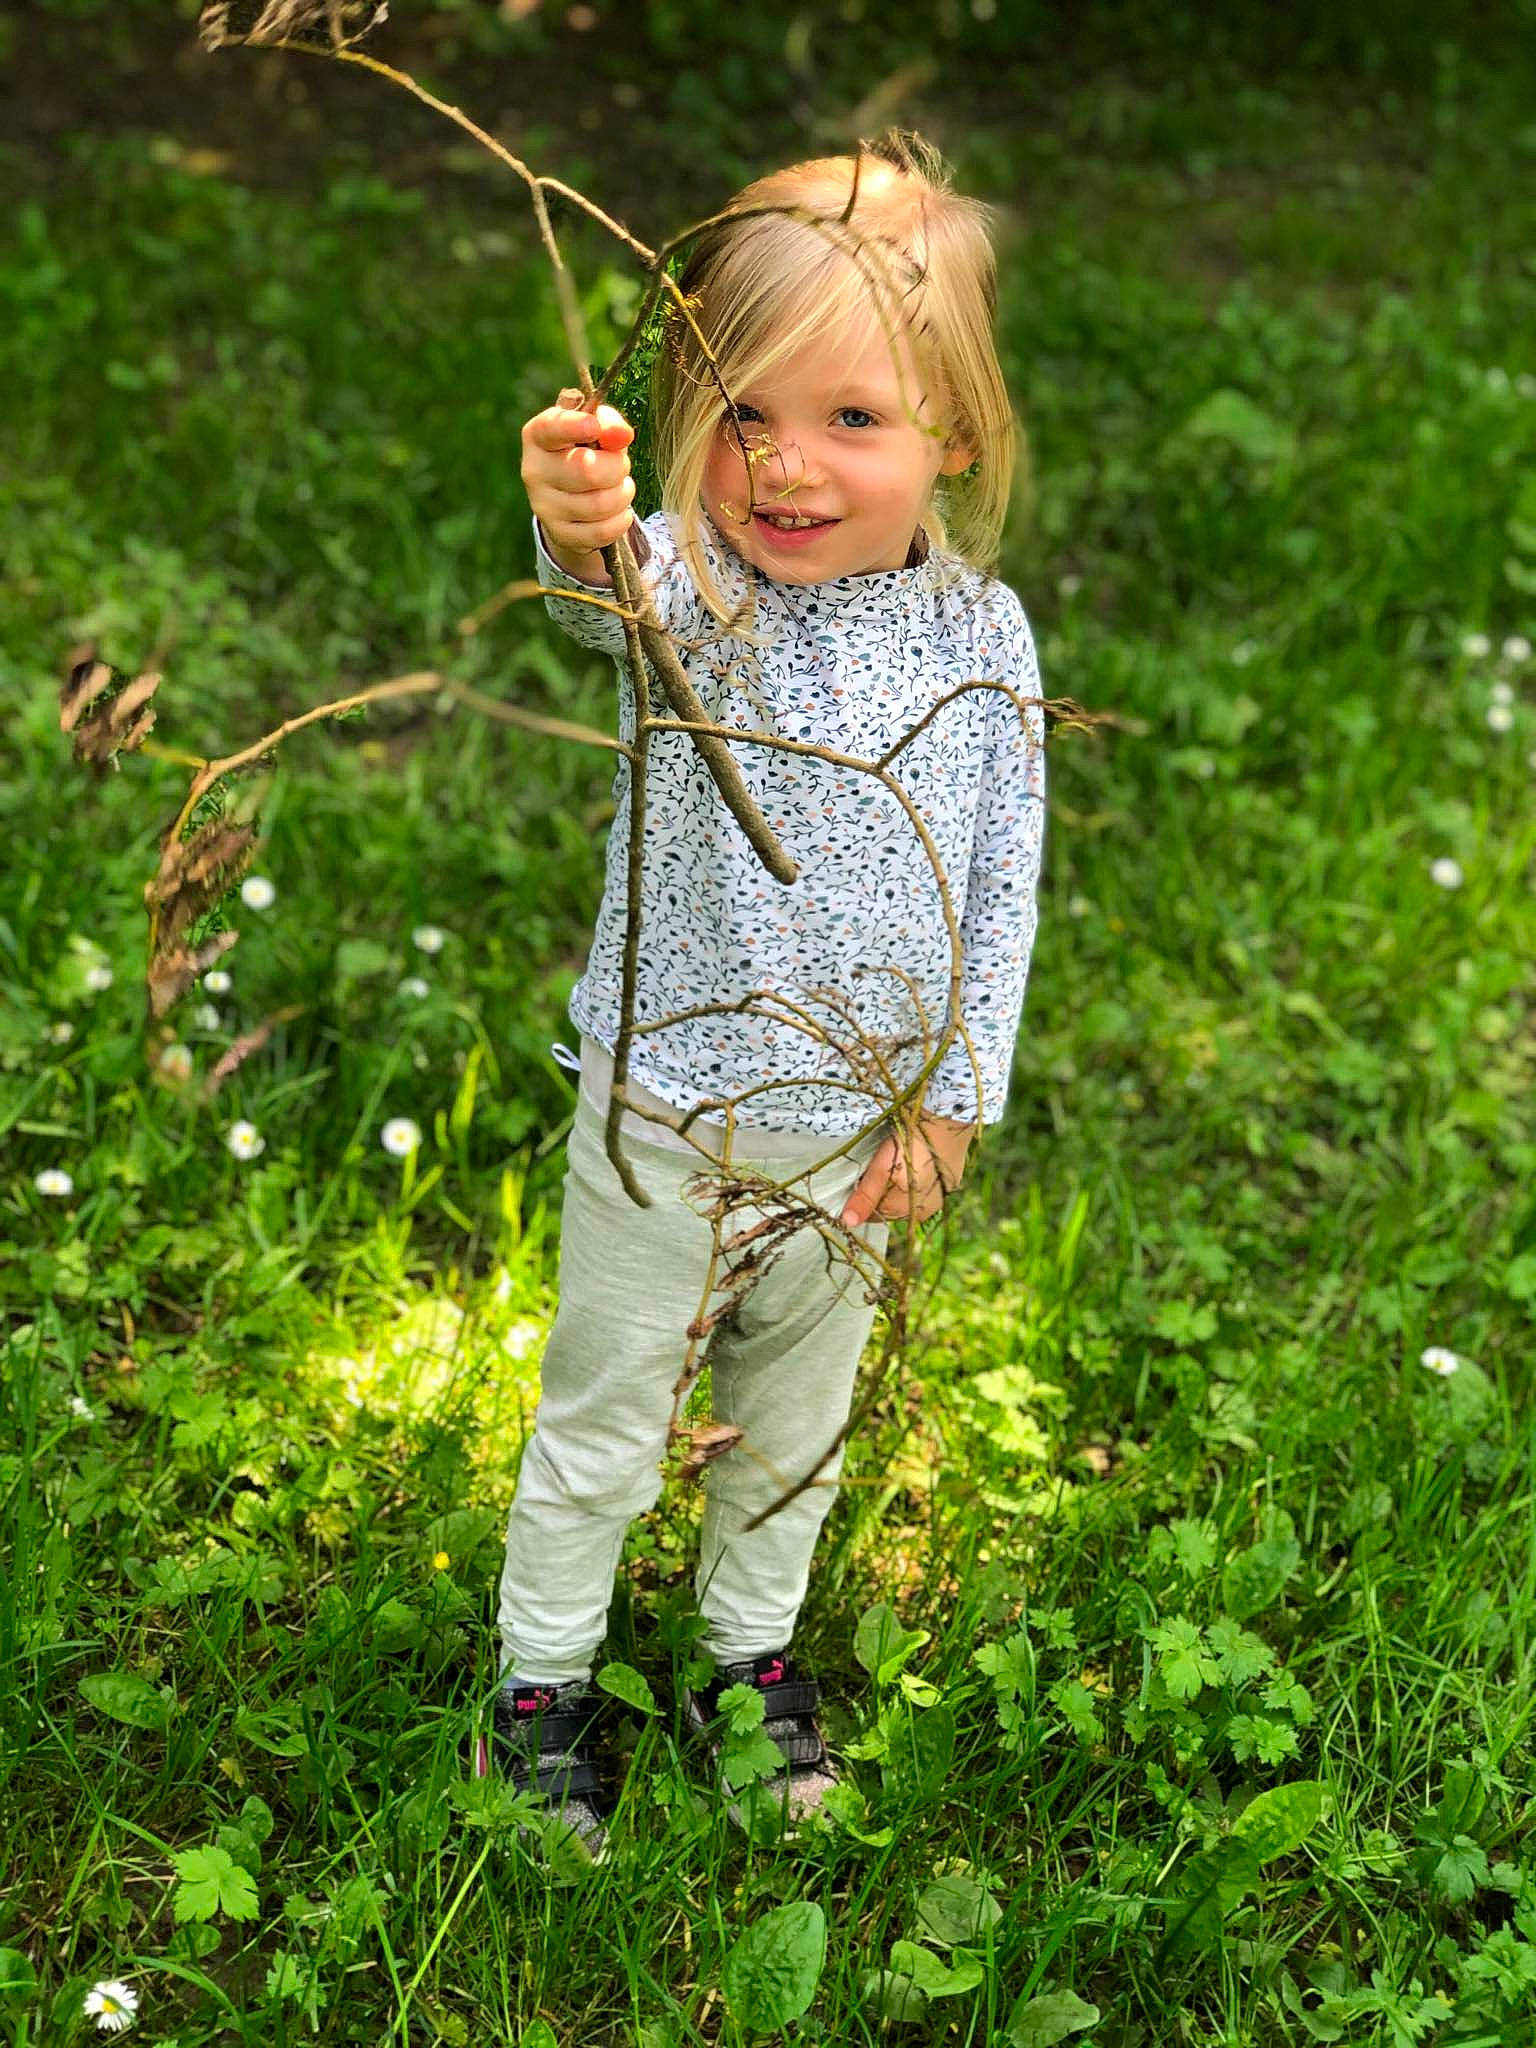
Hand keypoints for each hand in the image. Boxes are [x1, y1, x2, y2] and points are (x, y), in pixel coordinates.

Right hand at [521, 395, 634, 579]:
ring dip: (623, 494)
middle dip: (617, 467)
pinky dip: (621, 520)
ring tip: (618, 487)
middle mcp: (534, 471)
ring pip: (600, 504)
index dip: (574, 426)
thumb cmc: (585, 450)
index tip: (593, 426)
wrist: (569, 495)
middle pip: (588, 469)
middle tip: (620, 465)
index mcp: (538, 436)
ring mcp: (544, 507)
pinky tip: (617, 510)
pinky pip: (603, 531)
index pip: (551, 429)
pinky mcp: (560, 534)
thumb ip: (609, 424)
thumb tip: (623, 435)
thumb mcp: (596, 428)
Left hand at [840, 1112, 975, 1229]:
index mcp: (904, 1210)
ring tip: (896, 1160)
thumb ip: (865, 1196)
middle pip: (889, 1206)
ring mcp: (937, 1198)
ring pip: (905, 1197)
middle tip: (879, 1163)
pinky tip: (914, 1161)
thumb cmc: (911, 1143)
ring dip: (897, 1184)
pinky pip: (922, 1188)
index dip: (862, 1196)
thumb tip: (848, 1223)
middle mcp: (922, 1211)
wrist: (947, 1121)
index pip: (872, 1214)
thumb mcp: (882, 1167)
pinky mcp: (947, 1185)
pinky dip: (914, 1178)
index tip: (862, 1174)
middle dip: (880, 1190)